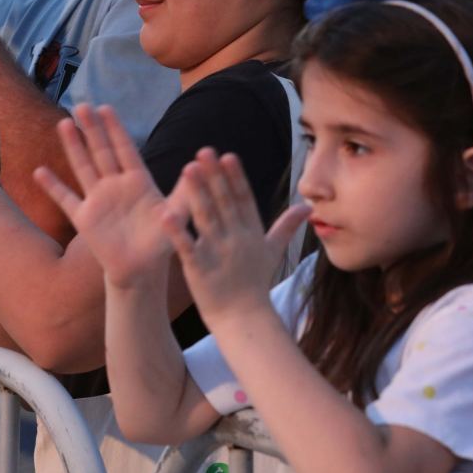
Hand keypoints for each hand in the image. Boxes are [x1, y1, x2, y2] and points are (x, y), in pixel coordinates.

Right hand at [34, 104, 174, 287]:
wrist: (142, 269)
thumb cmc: (162, 241)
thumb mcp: (178, 215)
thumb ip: (185, 193)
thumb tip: (196, 167)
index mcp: (138, 181)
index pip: (125, 148)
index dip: (115, 128)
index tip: (106, 108)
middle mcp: (115, 185)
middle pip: (102, 151)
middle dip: (93, 129)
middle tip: (83, 105)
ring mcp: (98, 200)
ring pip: (83, 167)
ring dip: (74, 146)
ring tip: (65, 124)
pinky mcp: (84, 218)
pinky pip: (65, 199)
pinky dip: (53, 187)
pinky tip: (40, 171)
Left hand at [165, 150, 310, 327]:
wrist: (245, 320)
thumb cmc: (255, 284)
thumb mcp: (273, 251)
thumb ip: (286, 226)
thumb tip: (307, 207)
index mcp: (251, 233)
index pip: (243, 200)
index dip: (236, 178)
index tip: (227, 156)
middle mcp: (235, 239)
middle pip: (224, 203)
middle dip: (214, 177)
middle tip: (204, 151)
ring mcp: (218, 254)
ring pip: (206, 218)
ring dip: (197, 193)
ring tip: (187, 169)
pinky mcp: (199, 269)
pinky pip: (186, 247)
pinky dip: (177, 231)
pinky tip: (165, 214)